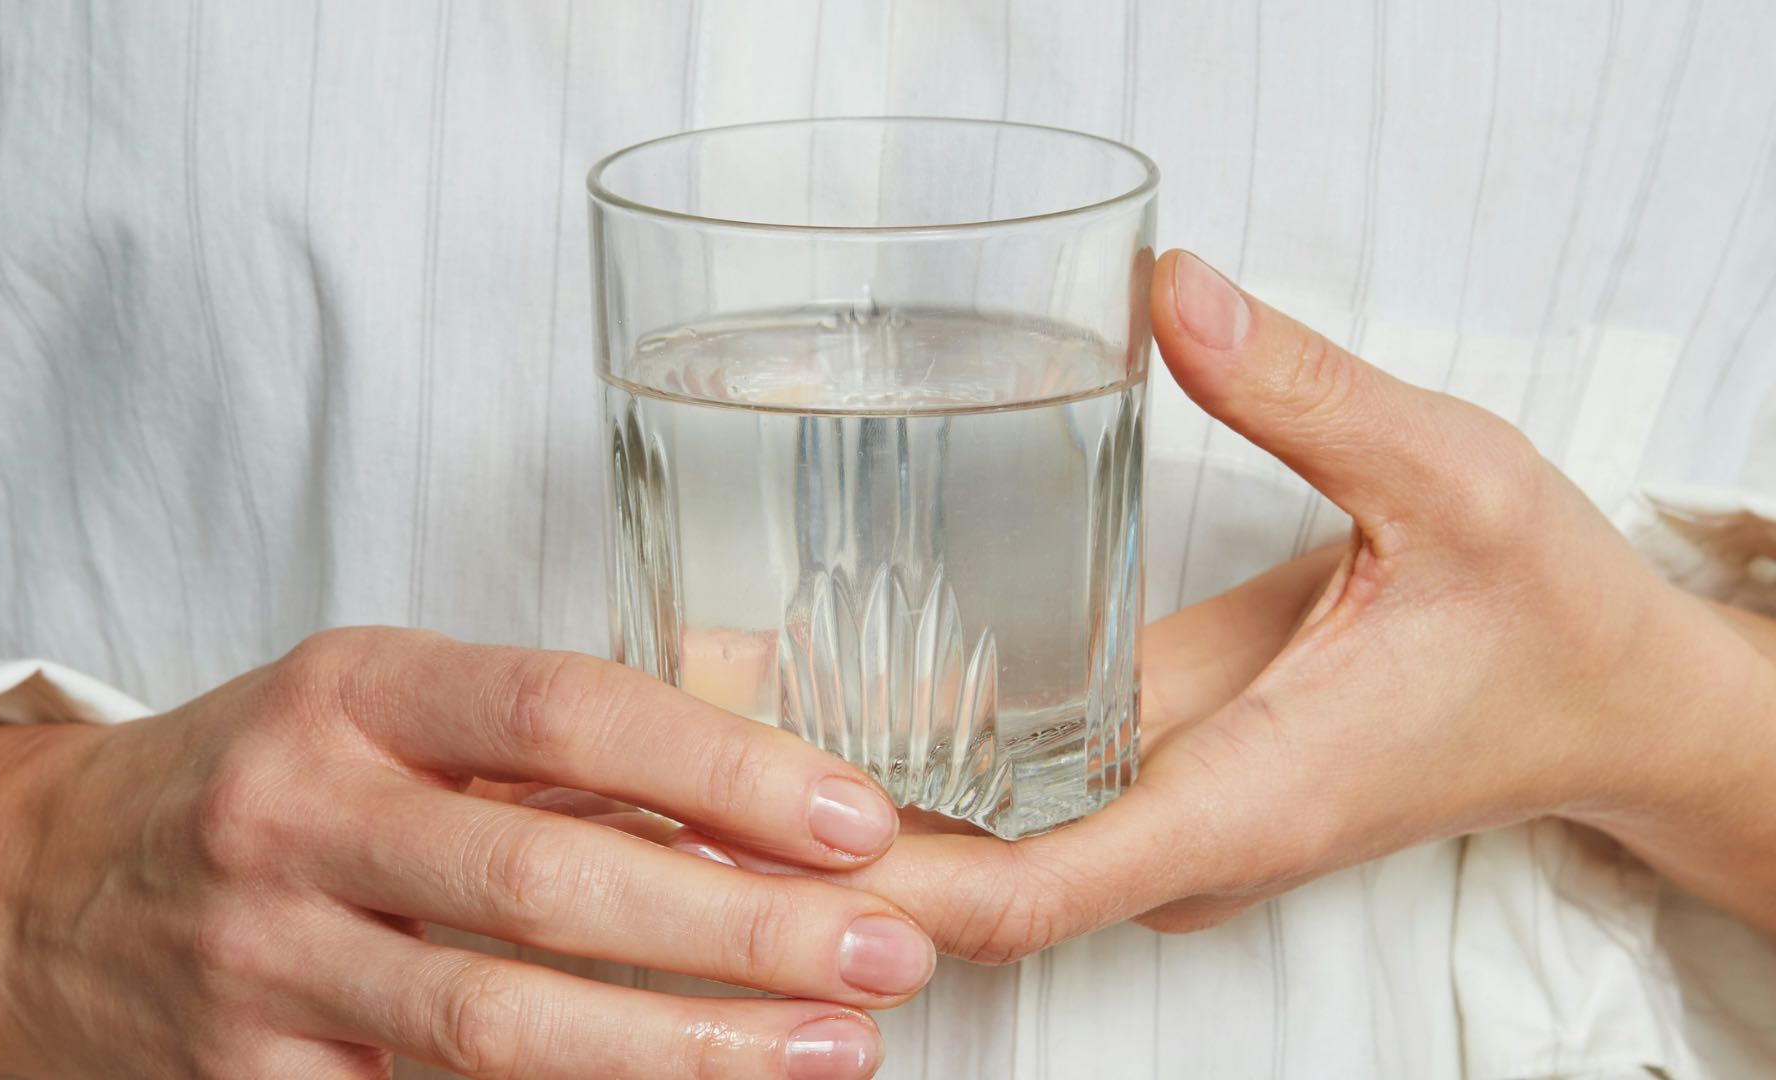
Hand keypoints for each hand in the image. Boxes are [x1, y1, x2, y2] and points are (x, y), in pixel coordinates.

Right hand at [0, 630, 933, 1078]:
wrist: (45, 890)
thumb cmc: (267, 778)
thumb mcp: (383, 705)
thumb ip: (545, 743)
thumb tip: (758, 795)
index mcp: (358, 691)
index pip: (564, 709)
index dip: (720, 768)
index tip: (851, 818)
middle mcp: (304, 814)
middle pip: (546, 879)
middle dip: (737, 928)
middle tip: (882, 953)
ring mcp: (267, 958)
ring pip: (500, 1022)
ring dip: (684, 1047)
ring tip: (830, 1053)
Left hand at [669, 249, 1775, 961]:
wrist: (1604, 702)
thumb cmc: (1544, 620)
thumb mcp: (1450, 481)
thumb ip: (1307, 395)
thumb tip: (1170, 294)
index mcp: (1248, 795)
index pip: (1035, 892)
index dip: (885, 880)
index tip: (758, 829)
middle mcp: (1187, 833)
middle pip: (968, 888)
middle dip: (819, 848)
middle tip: (666, 762)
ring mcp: (1169, 818)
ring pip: (978, 853)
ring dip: (843, 812)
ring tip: (696, 726)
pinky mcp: (1163, 779)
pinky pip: (1014, 803)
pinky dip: (909, 771)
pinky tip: (814, 701)